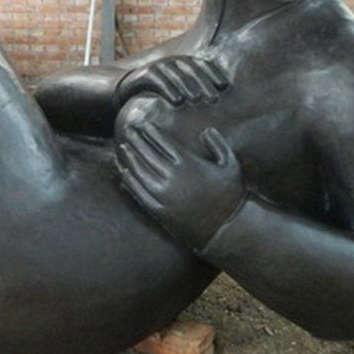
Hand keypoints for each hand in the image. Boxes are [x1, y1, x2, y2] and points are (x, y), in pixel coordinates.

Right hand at [116, 56, 227, 107]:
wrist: (126, 90)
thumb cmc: (157, 93)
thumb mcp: (177, 89)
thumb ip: (193, 89)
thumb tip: (219, 98)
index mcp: (182, 63)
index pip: (201, 65)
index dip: (214, 73)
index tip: (224, 85)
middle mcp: (172, 62)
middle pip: (191, 69)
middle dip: (204, 82)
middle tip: (214, 98)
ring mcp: (158, 66)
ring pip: (176, 74)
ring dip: (188, 86)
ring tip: (198, 100)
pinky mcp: (144, 74)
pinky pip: (158, 80)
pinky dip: (168, 90)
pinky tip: (177, 101)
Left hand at [116, 123, 244, 250]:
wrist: (228, 228)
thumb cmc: (231, 194)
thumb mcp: (231, 165)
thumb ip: (219, 144)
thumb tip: (206, 130)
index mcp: (188, 164)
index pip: (163, 143)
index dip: (152, 133)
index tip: (143, 125)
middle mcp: (173, 178)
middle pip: (148, 154)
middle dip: (136, 140)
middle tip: (128, 130)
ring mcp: (164, 195)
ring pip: (140, 173)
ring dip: (130, 158)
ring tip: (123, 148)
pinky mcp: (160, 211)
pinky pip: (140, 194)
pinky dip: (130, 182)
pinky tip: (124, 173)